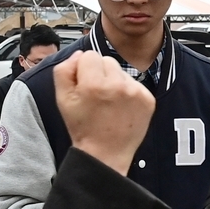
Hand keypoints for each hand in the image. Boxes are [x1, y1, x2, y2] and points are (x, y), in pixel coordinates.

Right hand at [55, 51, 154, 174]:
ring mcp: (135, 92)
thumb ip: (64, 70)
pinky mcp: (148, 99)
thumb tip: (79, 54)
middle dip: (99, 74)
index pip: (88, 55)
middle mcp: (117, 85)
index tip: (84, 88)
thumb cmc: (83, 127)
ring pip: (121, 71)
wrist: (105, 154)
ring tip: (109, 103)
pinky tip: (121, 108)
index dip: (83, 71)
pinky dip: (128, 92)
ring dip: (114, 82)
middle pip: (106, 60)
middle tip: (97, 97)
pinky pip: (135, 83)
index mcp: (93, 84)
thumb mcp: (61, 98)